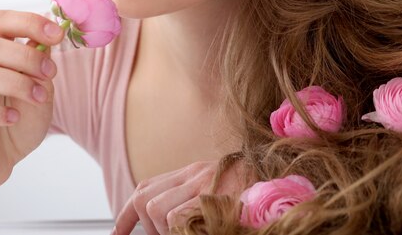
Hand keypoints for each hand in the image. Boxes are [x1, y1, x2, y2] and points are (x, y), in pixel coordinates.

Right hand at [0, 10, 63, 189]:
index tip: (58, 34)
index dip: (28, 22)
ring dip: (17, 83)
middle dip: (26, 56)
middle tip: (50, 72)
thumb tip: (50, 37)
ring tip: (39, 98)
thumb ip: (42, 65)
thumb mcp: (41, 89)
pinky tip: (15, 118)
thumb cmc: (21, 120)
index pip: (0, 21)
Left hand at [114, 160, 242, 234]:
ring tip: (189, 232)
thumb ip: (190, 200)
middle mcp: (195, 173)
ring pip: (159, 210)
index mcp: (192, 173)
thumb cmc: (253, 190)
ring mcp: (206, 183)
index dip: (127, 214)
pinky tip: (202, 229)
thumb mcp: (216, 193)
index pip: (146, 188)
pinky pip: (180, 217)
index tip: (118, 233)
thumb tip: (163, 222)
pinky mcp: (216, 195)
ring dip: (167, 231)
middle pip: (146, 199)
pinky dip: (181, 230)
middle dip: (148, 226)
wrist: (284, 176)